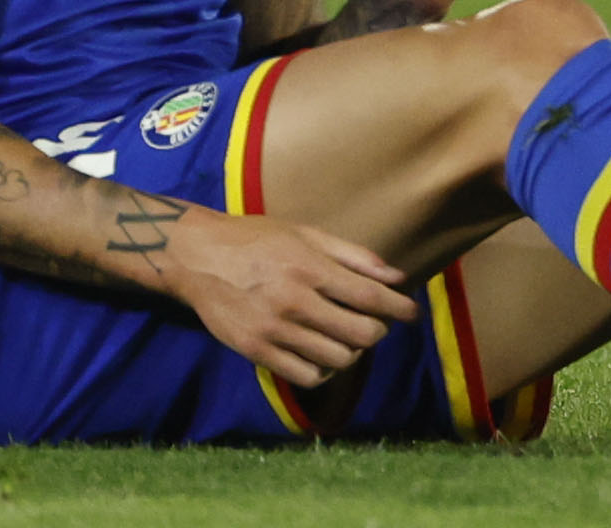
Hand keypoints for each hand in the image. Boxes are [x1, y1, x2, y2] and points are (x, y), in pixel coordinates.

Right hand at [159, 204, 415, 388]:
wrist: (199, 258)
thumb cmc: (258, 239)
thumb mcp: (307, 234)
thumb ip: (354, 256)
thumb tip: (396, 276)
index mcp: (309, 268)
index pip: (368, 296)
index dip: (398, 308)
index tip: (412, 313)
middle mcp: (294, 302)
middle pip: (359, 334)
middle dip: (378, 332)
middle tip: (376, 323)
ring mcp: (274, 330)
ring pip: (337, 360)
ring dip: (353, 352)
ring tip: (349, 338)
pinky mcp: (256, 351)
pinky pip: (305, 376)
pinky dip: (324, 371)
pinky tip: (323, 355)